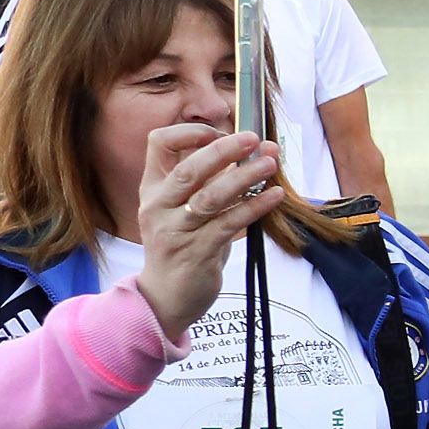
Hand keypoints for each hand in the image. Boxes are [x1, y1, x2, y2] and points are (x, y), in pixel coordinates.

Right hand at [130, 125, 284, 339]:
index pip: (159, 144)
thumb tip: (254, 149)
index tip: (220, 132)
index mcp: (153, 188)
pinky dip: (254, 207)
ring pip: (210, 197)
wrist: (167, 296)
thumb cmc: (184, 244)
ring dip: (244, 177)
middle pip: (188, 169)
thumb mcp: (186, 208)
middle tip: (255, 138)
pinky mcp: (196, 251)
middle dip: (224, 150)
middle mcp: (158, 206)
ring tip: (271, 163)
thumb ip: (211, 180)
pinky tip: (275, 195)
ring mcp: (175, 230)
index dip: (190, 132)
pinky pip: (229, 224)